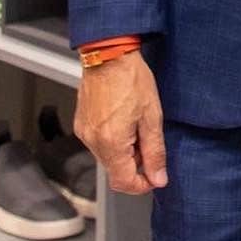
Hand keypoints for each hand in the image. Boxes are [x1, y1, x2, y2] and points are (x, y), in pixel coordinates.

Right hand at [74, 52, 166, 194]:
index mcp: (111, 143)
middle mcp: (92, 142)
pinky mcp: (81, 124)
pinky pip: (98, 143)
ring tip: (138, 126)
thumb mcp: (152, 116)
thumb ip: (155, 150)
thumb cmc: (132, 80)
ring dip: (124, 152)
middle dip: (135, 165)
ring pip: (106, 157)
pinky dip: (113, 141)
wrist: (109, 56)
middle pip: (114, 170)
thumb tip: (158, 178)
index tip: (155, 175)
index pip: (123, 182)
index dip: (141, 184)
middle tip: (150, 143)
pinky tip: (125, 120)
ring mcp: (84, 133)